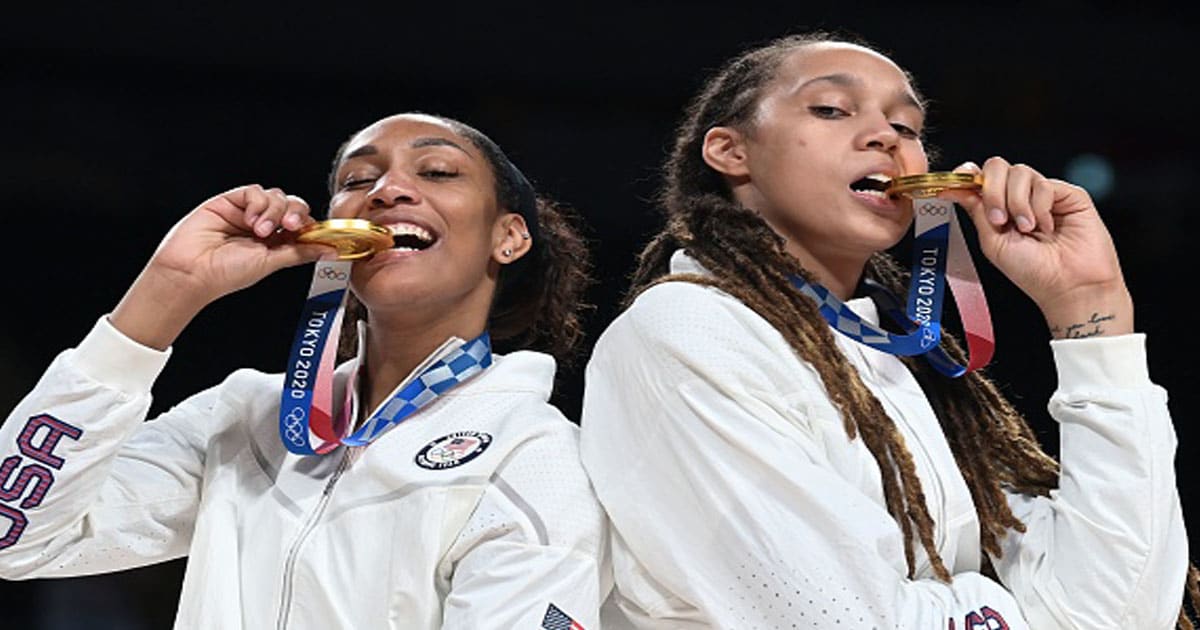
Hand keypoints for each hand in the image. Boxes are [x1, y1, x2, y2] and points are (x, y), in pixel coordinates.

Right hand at [111, 185, 332, 348]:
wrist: (192, 270)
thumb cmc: (226, 273)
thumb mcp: (270, 263)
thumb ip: (299, 252)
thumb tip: (331, 251)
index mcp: (276, 243)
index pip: (303, 225)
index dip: (311, 225)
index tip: (317, 233)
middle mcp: (264, 226)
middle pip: (293, 206)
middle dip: (296, 213)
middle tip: (291, 226)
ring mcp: (247, 213)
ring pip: (276, 197)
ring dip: (274, 211)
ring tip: (259, 230)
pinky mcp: (230, 201)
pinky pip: (254, 191)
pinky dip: (257, 203)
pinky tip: (249, 219)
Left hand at [937, 158, 1132, 337]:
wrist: (1067, 285)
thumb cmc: (1033, 272)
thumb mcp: (993, 242)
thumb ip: (976, 211)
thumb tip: (954, 187)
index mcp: (999, 208)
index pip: (980, 178)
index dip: (968, 176)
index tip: (957, 183)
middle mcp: (1020, 197)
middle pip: (997, 167)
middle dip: (993, 190)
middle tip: (999, 219)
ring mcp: (1044, 194)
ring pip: (1020, 172)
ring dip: (1018, 202)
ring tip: (1027, 228)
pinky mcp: (1068, 194)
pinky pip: (1044, 184)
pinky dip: (1040, 206)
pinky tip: (1046, 226)